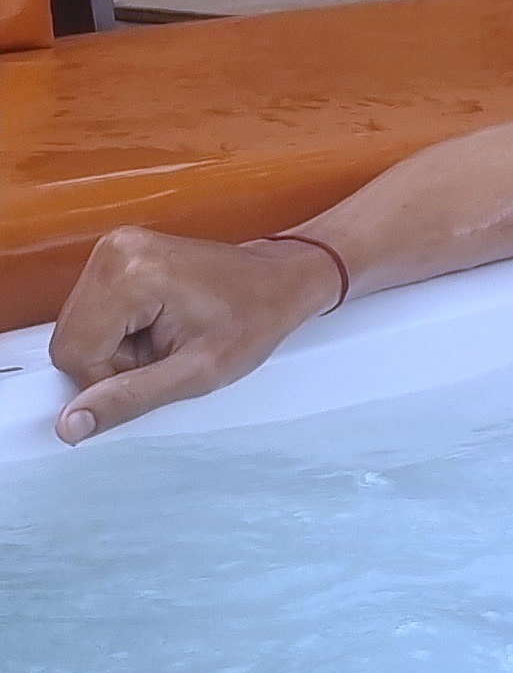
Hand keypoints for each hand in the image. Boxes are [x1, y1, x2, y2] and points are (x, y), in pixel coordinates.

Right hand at [49, 228, 341, 440]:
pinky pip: (93, 313)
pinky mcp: (118, 254)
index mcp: (130, 273)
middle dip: (113, 362)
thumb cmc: (254, 319)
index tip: (159, 369)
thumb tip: (71, 424)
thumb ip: (129, 399)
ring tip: (165, 338)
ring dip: (117, 348)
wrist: (281, 281)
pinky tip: (158, 325)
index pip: (73, 352)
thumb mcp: (197, 373)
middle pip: (71, 339)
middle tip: (165, 354)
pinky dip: (120, 331)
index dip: (110, 379)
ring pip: (79, 329)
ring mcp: (115, 247)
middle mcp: (114, 251)